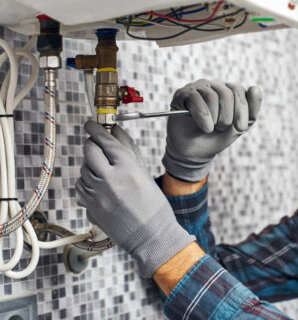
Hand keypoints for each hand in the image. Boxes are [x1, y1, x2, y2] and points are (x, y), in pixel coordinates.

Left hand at [75, 121, 194, 276]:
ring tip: (104, 171)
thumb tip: (116, 131)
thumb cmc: (154, 206)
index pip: (106, 141)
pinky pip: (80, 186)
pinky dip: (87, 182)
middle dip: (92, 145)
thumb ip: (129, 150)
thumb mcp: (145, 174)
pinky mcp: (90, 207)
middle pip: (90, 151)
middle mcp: (110, 180)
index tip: (91, 124)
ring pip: (84, 169)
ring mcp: (97, 194)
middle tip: (96, 144)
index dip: (97, 129)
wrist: (150, 236)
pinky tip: (99, 185)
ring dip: (91, 165)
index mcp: (128, 169)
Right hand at [162, 79, 262, 181]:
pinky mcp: (183, 94)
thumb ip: (251, 110)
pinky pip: (195, 99)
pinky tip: (204, 127)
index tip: (240, 128)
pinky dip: (202, 117)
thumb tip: (255, 88)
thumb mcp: (238, 127)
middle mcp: (214, 86)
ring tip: (210, 129)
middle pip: (226, 93)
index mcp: (229, 91)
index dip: (242, 111)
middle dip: (227, 117)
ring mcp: (197, 88)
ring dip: (214, 119)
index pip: (239, 90)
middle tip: (221, 129)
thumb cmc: (216, 137)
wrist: (194, 152)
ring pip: (212, 97)